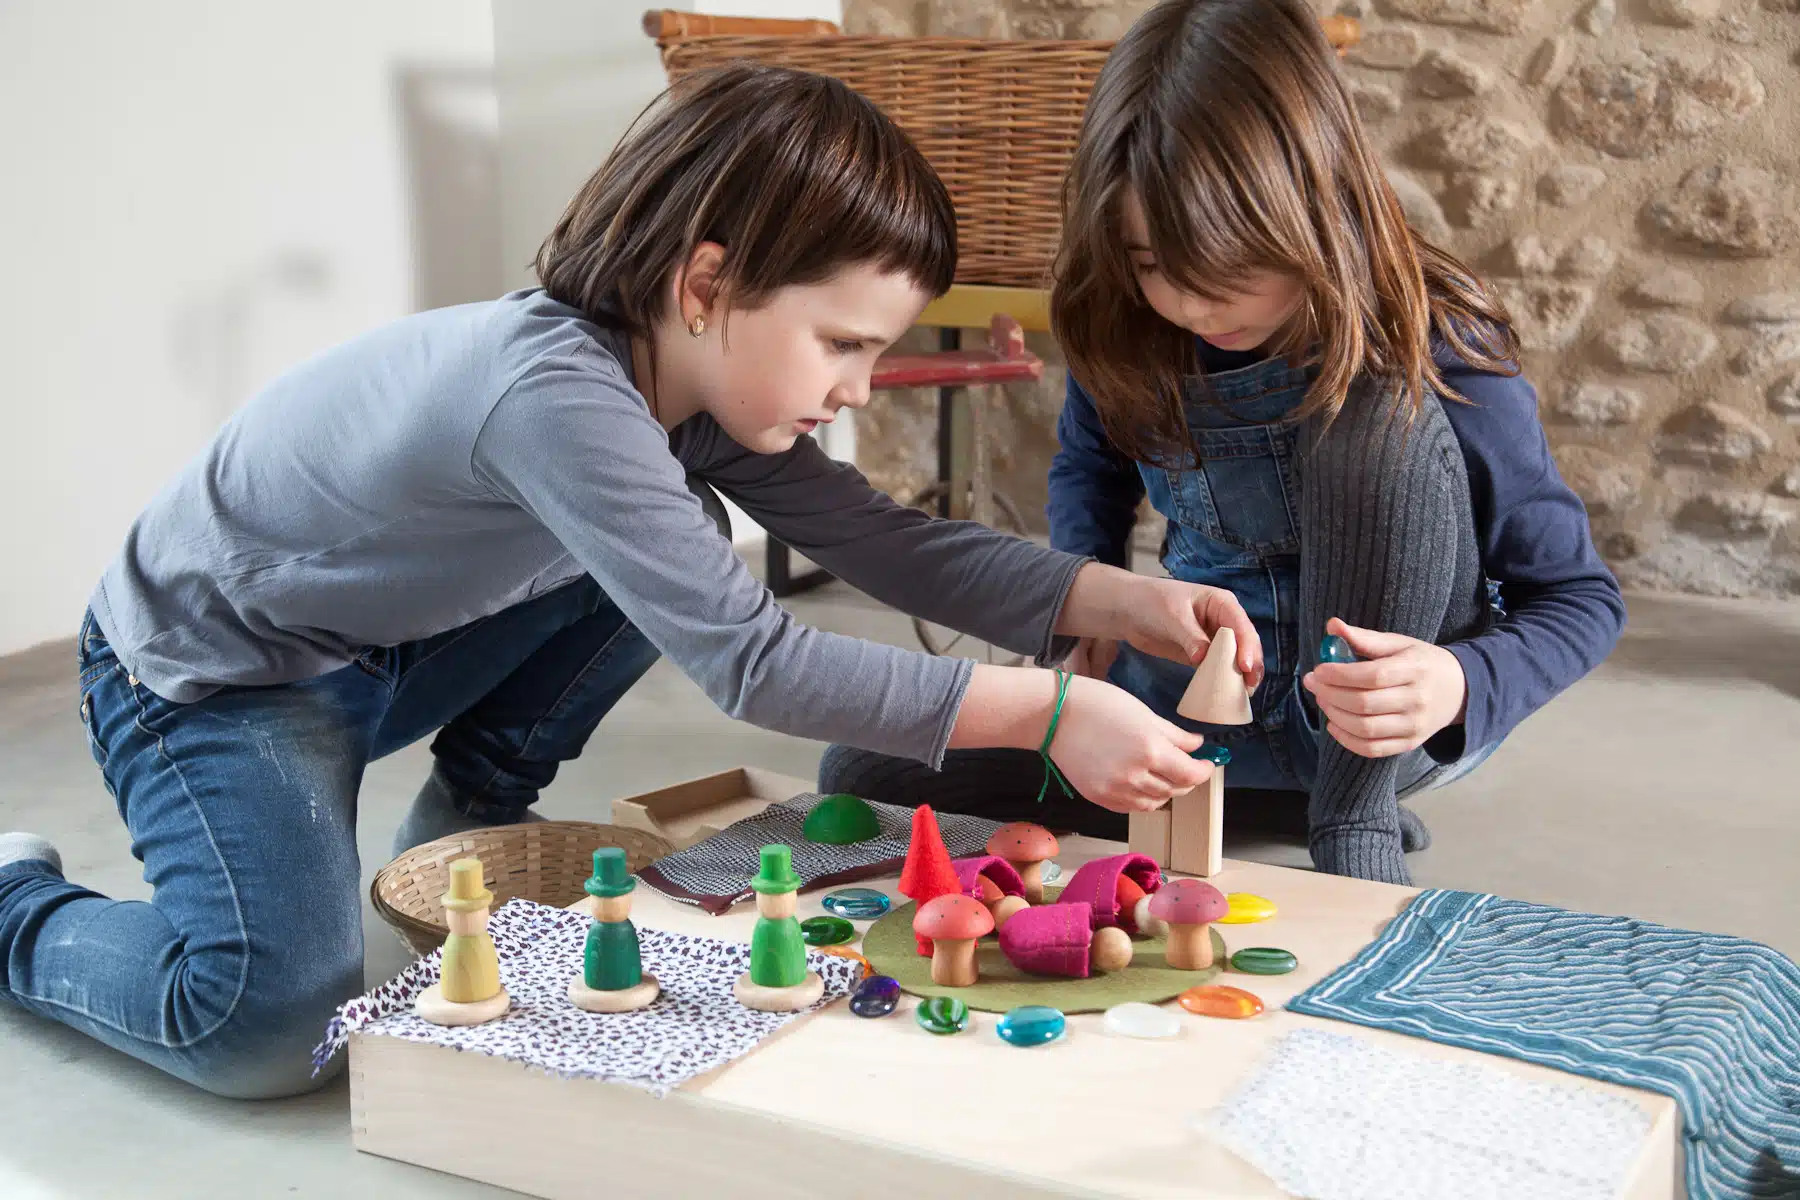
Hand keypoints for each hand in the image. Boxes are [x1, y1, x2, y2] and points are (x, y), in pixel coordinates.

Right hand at [1049, 674, 1211, 813]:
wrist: (1055, 716)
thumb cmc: (1098, 705)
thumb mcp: (1144, 713)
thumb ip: (1175, 735)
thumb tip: (1197, 746)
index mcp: (1150, 750)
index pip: (1190, 774)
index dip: (1204, 771)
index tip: (1207, 764)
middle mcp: (1135, 776)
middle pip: (1175, 790)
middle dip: (1187, 780)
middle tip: (1187, 767)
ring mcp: (1116, 790)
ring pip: (1155, 803)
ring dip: (1166, 791)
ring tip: (1163, 775)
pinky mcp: (1100, 798)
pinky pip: (1132, 807)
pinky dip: (1144, 799)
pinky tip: (1142, 784)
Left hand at [1058, 567, 1263, 690]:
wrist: (1128, 611)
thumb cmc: (1152, 602)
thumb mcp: (1172, 616)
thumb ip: (1190, 636)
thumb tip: (1203, 658)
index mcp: (1221, 604)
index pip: (1240, 626)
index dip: (1247, 646)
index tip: (1245, 667)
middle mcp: (1224, 621)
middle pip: (1245, 644)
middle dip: (1250, 665)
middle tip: (1249, 687)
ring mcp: (1215, 639)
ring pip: (1235, 659)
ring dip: (1240, 676)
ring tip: (1243, 696)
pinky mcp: (1203, 656)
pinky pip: (1218, 670)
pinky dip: (1223, 682)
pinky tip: (1225, 697)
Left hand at [1302, 618, 1466, 757]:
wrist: (1460, 690)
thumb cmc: (1422, 663)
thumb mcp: (1399, 644)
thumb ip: (1364, 637)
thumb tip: (1332, 625)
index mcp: (1415, 669)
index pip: (1372, 675)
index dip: (1339, 674)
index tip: (1318, 670)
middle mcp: (1417, 699)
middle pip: (1364, 703)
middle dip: (1330, 694)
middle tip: (1313, 684)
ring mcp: (1414, 725)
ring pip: (1365, 728)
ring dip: (1335, 715)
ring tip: (1323, 700)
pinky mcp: (1410, 743)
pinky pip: (1372, 749)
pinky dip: (1347, 740)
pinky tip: (1334, 724)